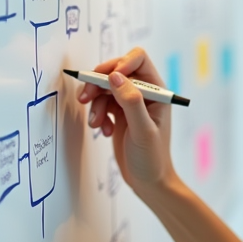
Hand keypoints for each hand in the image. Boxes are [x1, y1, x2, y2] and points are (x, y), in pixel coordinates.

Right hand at [78, 47, 177, 202]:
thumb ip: (130, 102)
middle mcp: (144, 93)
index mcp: (157, 91)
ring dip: (96, 103)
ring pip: (105, 88)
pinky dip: (97, 114)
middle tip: (85, 98)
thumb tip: (115, 76)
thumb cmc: (152, 158)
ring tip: (96, 124)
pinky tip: (103, 131)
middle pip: (116, 71)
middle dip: (99, 83)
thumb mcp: (143, 130)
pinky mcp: (119, 115)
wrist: (148, 182)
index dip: (121, 63)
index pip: (138, 59)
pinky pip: (102, 103)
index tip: (107, 78)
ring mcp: (130, 104)